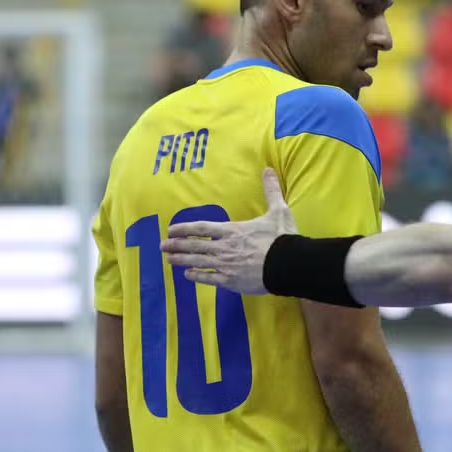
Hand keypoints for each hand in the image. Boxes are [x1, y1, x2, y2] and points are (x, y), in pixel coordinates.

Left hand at [161, 168, 297, 295]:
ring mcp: (226, 265)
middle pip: (195, 245)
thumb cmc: (282, 238)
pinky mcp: (231, 281)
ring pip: (198, 262)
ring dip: (181, 260)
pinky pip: (209, 278)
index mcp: (232, 230)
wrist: (289, 265)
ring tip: (168, 260)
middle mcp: (224, 247)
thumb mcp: (278, 210)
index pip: (202, 228)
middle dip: (176, 245)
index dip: (185, 228)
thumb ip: (271, 191)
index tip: (171, 230)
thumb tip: (268, 169)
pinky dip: (197, 276)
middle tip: (162, 246)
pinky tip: (188, 275)